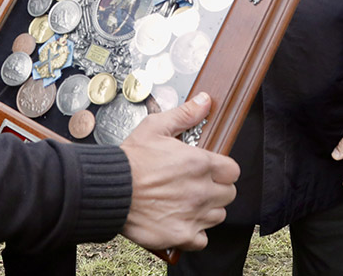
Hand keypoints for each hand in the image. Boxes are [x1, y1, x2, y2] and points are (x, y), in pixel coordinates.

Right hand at [119, 93, 238, 250]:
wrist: (110, 189)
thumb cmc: (130, 160)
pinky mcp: (182, 235)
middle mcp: (201, 190)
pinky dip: (195, 234)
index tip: (212, 170)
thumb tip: (204, 102)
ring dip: (207, 210)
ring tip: (189, 203)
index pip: (233, 171)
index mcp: (200, 163)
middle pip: (229, 194)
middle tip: (199, 186)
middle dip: (217, 189)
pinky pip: (202, 240)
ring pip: (217, 216)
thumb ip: (185, 115)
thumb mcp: (156, 127)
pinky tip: (182, 222)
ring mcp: (193, 215)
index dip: (223, 170)